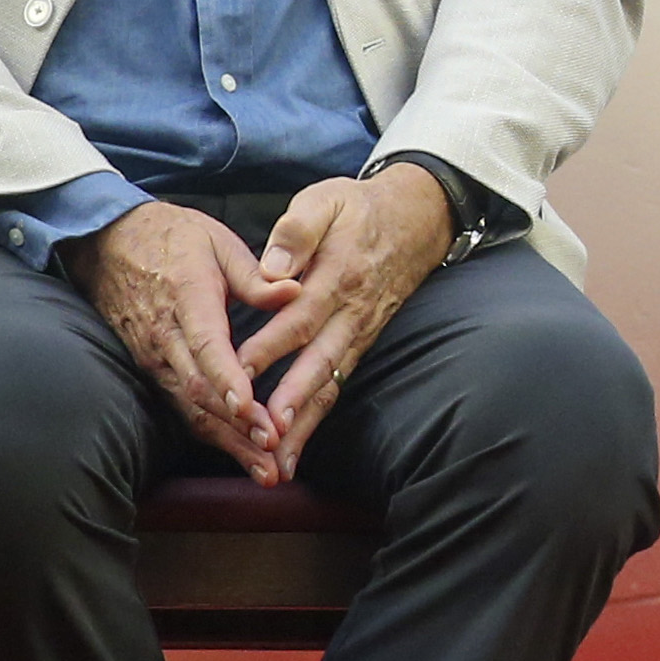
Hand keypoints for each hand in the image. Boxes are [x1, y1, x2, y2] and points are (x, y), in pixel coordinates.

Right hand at [85, 201, 289, 477]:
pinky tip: (237, 449)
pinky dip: (209, 429)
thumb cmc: (173, 238)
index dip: (230, 382)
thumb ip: (256, 275)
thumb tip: (294, 292)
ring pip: (190, 407)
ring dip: (227, 440)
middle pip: (200, 393)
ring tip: (263, 469)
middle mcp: (165, 338)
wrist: (107, 242)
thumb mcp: (217, 241)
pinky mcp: (150, 367)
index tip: (253, 410)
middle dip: (237, 429)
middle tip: (272, 456)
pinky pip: (179, 404)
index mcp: (186, 301)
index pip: (207, 349)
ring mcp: (153, 357)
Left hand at [243, 163, 460, 474]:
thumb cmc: (361, 207)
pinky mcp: (362, 341)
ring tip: (280, 460)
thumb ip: (298, 230)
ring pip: (331, 382)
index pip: (300, 316)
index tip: (239, 370)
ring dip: (306, 422)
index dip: (270, 344)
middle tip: (266, 433)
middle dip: (292, 400)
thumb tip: (274, 268)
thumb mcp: (326, 200)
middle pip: (320, 361)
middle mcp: (353, 311)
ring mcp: (361, 330)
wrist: (420, 216)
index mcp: (339, 275)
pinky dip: (317, 415)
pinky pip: (339, 382)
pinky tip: (296, 443)